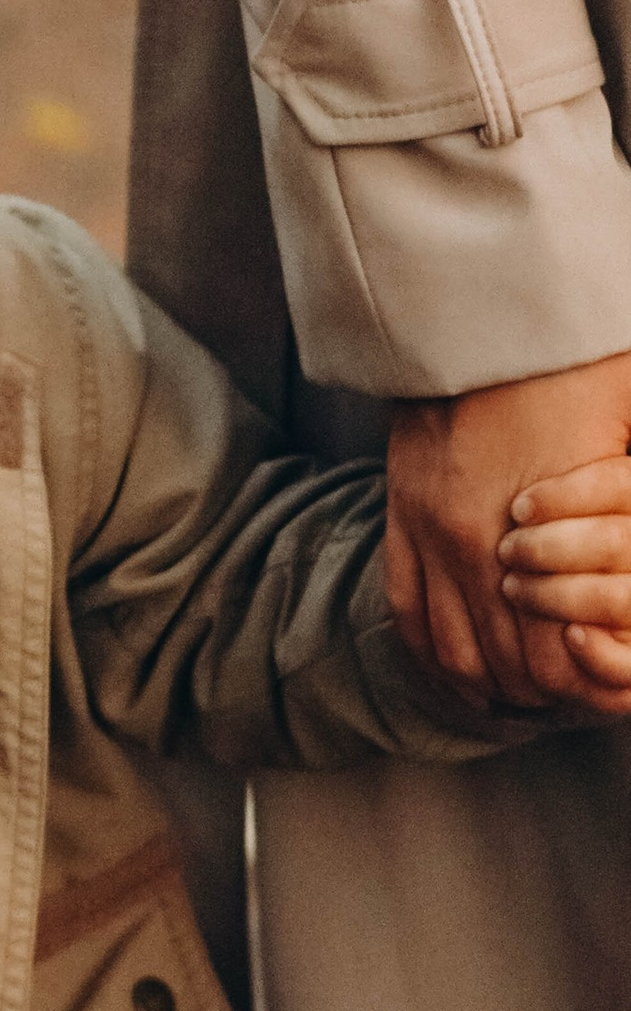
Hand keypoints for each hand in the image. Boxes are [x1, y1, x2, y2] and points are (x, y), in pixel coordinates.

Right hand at [386, 351, 630, 704]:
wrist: (484, 308)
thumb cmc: (576, 359)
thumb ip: (629, 498)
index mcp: (544, 534)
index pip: (559, 656)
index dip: (586, 688)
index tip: (605, 689)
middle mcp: (479, 548)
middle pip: (508, 664)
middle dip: (543, 696)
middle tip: (569, 703)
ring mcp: (432, 534)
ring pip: (454, 651)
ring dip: (489, 684)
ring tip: (519, 697)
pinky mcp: (403, 514)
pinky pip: (408, 611)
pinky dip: (434, 653)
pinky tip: (461, 672)